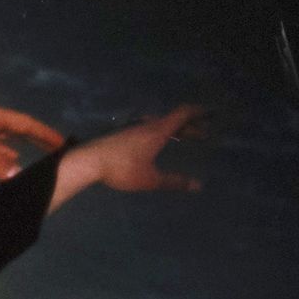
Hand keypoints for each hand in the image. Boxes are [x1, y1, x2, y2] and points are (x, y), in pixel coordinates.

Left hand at [0, 101, 67, 178]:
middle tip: (56, 149)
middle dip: (38, 138)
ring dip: (21, 145)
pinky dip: (2, 151)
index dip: (45, 133)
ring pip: (5, 136)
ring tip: (37, 156)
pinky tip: (6, 160)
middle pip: (19, 127)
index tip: (63, 142)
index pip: (26, 123)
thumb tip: (17, 173)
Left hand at [49, 105, 203, 212]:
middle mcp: (147, 124)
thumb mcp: (150, 179)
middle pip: (173, 120)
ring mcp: (132, 128)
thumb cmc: (121, 169)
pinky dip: (159, 133)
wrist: (87, 161)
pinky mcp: (121, 135)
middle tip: (201, 135)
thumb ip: (174, 182)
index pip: (183, 113)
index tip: (210, 113)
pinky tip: (155, 144)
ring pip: (158, 124)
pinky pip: (147, 129)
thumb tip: (197, 186)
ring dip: (173, 130)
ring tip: (180, 138)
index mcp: (158, 130)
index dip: (199, 112)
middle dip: (189, 126)